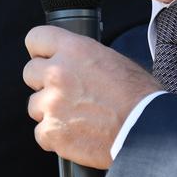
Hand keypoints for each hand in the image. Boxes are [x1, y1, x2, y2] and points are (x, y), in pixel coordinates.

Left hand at [23, 25, 160, 168]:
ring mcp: (51, 104)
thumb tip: (73, 61)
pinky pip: (41, 133)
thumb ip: (84, 57)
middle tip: (65, 93)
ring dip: (50, 111)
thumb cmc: (139, 96)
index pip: (36, 38)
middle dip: (44, 83)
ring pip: (34, 106)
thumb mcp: (113, 60)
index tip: (44, 59)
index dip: (41, 51)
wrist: (147, 130)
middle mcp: (57, 73)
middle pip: (29, 73)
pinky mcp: (52, 132)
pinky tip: (76, 135)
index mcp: (74, 49)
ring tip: (76, 118)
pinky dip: (55, 137)